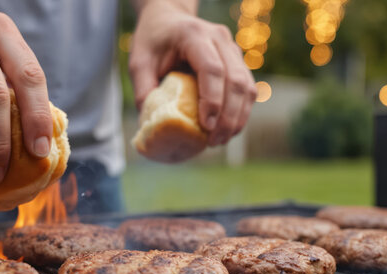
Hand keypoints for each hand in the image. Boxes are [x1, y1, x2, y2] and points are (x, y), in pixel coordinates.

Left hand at [129, 1, 255, 145]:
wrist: (168, 18)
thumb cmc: (152, 41)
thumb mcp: (139, 62)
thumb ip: (144, 91)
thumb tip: (152, 126)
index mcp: (194, 35)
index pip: (211, 69)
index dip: (212, 100)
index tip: (206, 126)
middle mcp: (219, 39)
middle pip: (235, 80)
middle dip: (229, 116)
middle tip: (214, 142)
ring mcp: (232, 48)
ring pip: (247, 86)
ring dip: (238, 117)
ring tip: (221, 141)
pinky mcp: (237, 60)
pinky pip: (247, 88)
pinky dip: (241, 111)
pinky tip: (228, 130)